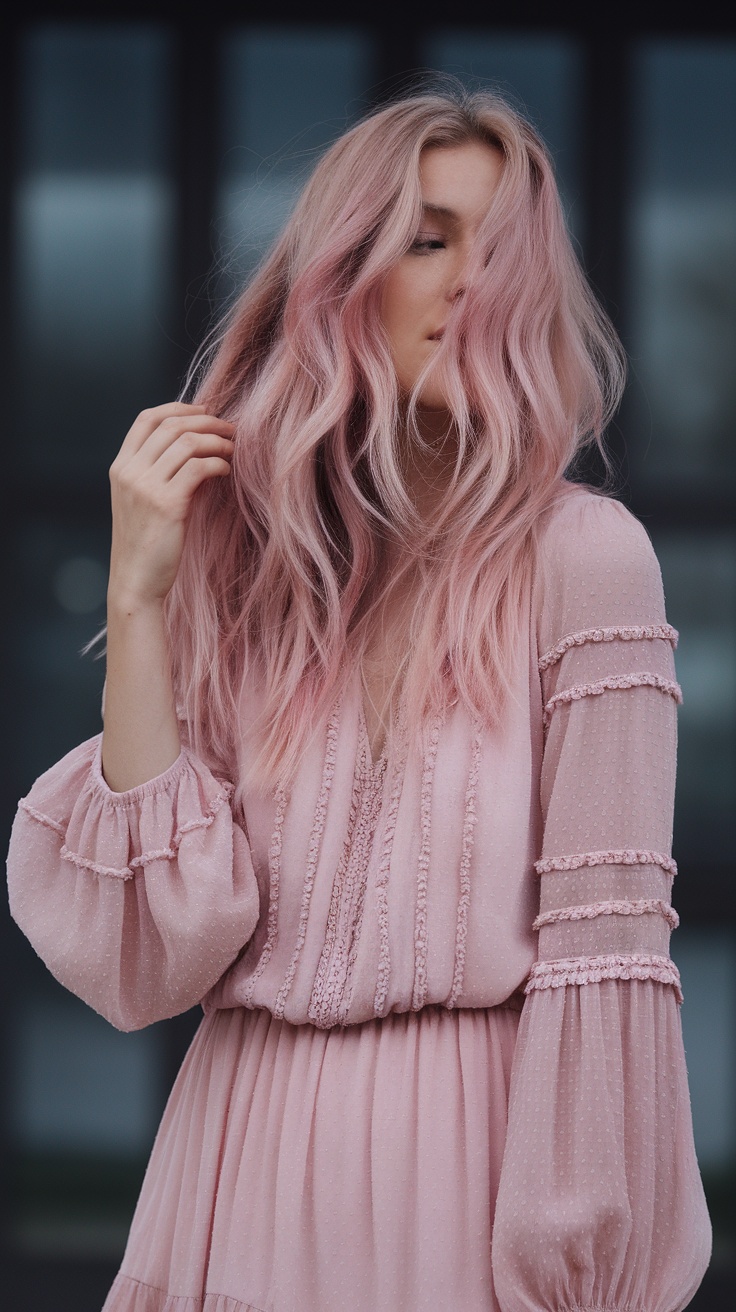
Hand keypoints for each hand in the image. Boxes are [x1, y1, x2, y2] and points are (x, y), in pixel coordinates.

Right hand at [108, 402, 234, 608]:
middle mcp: (129, 471)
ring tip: (234, 450)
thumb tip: (199, 448)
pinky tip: (226, 471)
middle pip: (171, 425)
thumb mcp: (143, 502)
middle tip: (231, 429)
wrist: (135, 582)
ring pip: (187, 442)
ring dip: (217, 441)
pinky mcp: (166, 504)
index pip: (146, 418)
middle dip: (207, 421)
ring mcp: (145, 486)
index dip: (179, 407)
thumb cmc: (146, 545)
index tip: (205, 411)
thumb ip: (160, 473)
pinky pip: (198, 468)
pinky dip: (218, 464)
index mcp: (120, 467)